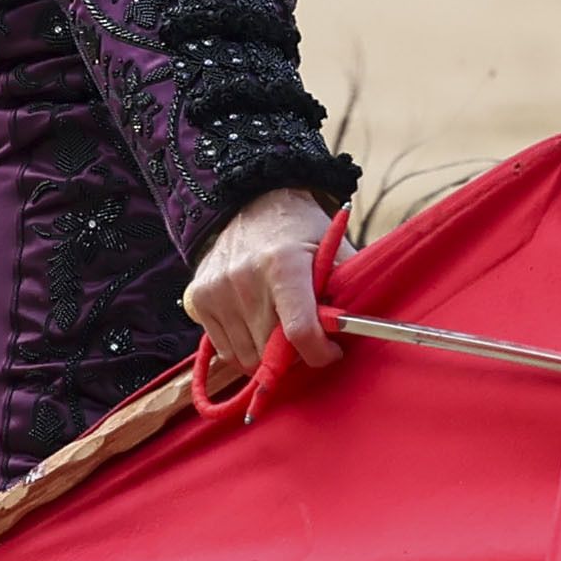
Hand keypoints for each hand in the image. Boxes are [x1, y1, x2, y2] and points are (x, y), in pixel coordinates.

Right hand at [184, 188, 341, 371]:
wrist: (250, 202)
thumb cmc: (299, 230)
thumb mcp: (332, 248)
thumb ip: (347, 288)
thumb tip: (361, 329)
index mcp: (283, 265)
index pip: (299, 331)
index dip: (319, 353)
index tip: (331, 351)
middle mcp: (245, 279)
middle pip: (272, 351)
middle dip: (295, 354)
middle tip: (306, 337)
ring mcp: (217, 291)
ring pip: (247, 358)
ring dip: (268, 356)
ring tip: (280, 331)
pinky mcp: (199, 299)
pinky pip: (224, 350)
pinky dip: (243, 349)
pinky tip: (256, 327)